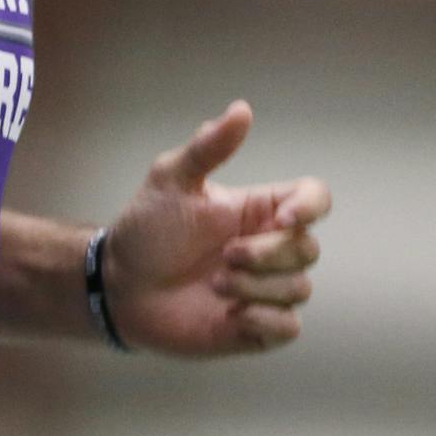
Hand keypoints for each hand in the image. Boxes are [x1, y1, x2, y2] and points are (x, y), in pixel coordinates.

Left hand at [104, 101, 330, 355]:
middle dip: (267, 255)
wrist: (120, 285)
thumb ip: (208, 147)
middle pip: (308, 248)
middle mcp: (270, 248)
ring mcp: (266, 288)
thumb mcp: (172, 180)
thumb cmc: (147, 228)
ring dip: (256, 288)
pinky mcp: (258, 327)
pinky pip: (289, 326)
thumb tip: (242, 108)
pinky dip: (264, 320)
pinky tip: (231, 315)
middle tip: (223, 256)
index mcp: (259, 210)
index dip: (311, 207)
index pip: (315, 198)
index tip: (283, 218)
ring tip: (214, 285)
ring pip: (300, 288)